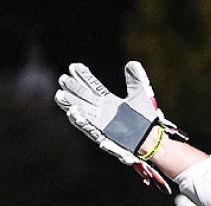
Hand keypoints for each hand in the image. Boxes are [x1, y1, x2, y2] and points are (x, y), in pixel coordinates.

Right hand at [54, 61, 186, 191]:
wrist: (151, 137)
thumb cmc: (145, 118)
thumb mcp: (140, 94)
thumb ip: (135, 79)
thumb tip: (132, 63)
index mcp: (109, 101)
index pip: (93, 86)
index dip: (83, 76)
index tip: (74, 66)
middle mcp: (102, 111)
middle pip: (84, 97)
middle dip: (73, 88)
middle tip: (63, 78)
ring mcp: (101, 122)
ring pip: (82, 111)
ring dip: (71, 103)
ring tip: (59, 94)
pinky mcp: (102, 133)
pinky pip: (88, 126)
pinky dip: (80, 119)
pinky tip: (72, 111)